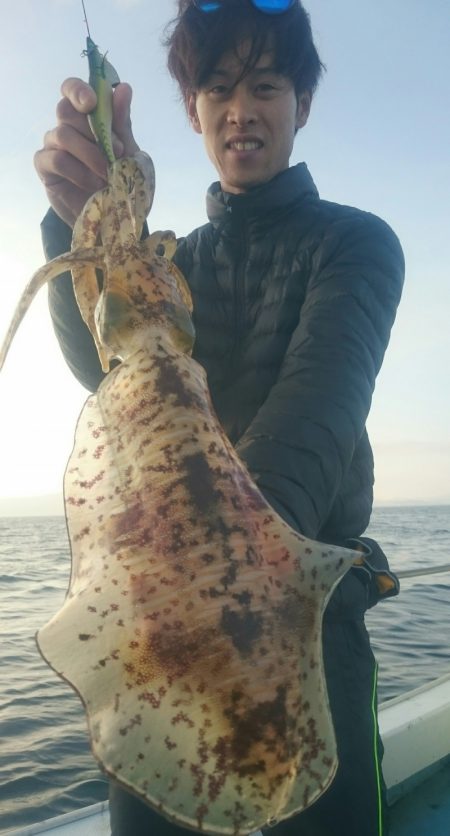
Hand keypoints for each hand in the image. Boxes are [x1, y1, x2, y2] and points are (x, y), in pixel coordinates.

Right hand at [34, 78, 139, 227]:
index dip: (78, 90)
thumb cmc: (120, 178)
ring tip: (108, 174)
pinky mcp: (45, 166)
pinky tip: (93, 184)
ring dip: (90, 154)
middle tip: (116, 151)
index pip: (72, 89)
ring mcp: (52, 144)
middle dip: (93, 129)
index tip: (92, 102)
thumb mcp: (129, 151)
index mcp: (86, 116)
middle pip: (66, 110)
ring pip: (63, 134)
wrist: (112, 214)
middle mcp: (66, 125)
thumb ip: (122, 123)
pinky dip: (79, 171)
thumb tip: (123, 88)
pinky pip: (57, 159)